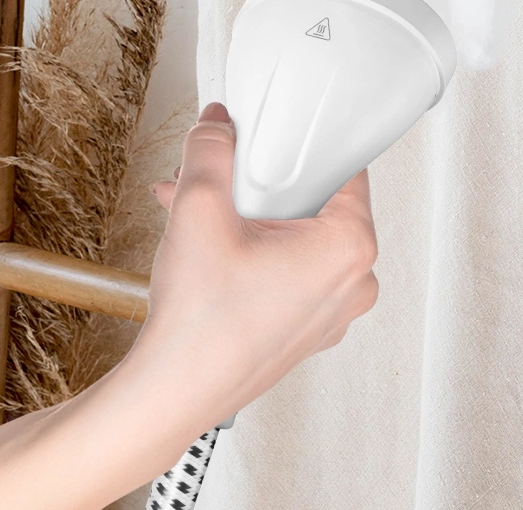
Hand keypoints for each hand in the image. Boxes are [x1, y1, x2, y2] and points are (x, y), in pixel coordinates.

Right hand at [127, 102, 378, 434]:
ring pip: (294, 236)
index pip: (344, 168)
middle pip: (313, 201)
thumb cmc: (200, 326)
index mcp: (350, 247)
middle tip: (223, 180)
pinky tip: (205, 244)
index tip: (272, 141)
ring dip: (246, 216)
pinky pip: (287, 269)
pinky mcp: (304, 327)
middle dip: (258, 184)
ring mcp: (330, 310)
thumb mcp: (200, 208)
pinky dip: (251, 250)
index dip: (299, 147)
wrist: (170, 395)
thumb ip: (210, 150)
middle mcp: (352, 282)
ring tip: (196, 210)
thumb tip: (216, 126)